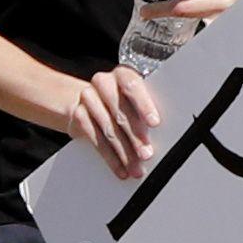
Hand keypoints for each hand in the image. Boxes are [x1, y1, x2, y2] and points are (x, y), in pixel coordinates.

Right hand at [61, 60, 168, 182]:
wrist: (87, 101)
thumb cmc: (121, 99)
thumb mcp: (133, 98)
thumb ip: (145, 108)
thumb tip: (164, 131)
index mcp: (122, 74)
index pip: (133, 87)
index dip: (144, 105)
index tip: (155, 123)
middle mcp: (104, 83)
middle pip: (121, 113)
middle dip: (136, 137)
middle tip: (147, 154)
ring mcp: (88, 98)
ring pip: (109, 130)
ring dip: (124, 152)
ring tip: (136, 168)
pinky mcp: (78, 115)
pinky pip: (95, 140)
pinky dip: (110, 158)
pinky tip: (120, 169)